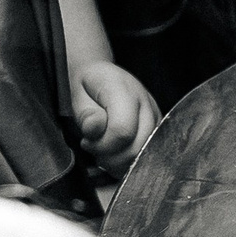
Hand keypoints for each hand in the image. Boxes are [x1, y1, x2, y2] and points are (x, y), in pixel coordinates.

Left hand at [72, 60, 160, 174]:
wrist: (102, 74)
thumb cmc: (88, 86)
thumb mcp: (77, 95)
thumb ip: (86, 114)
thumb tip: (95, 130)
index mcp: (125, 91)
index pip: (122, 131)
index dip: (102, 145)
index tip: (86, 141)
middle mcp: (147, 103)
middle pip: (136, 148)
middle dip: (110, 158)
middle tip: (94, 147)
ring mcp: (156, 116)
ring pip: (143, 155)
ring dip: (119, 161)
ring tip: (103, 148)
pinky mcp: (158, 128)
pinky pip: (147, 155)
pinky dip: (128, 160)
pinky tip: (114, 151)